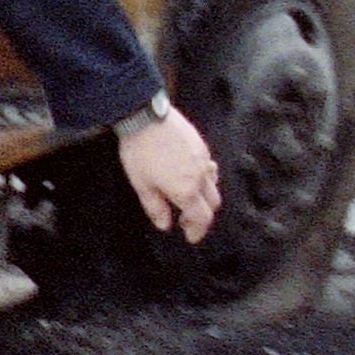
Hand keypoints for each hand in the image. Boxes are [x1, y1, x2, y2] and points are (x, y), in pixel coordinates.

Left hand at [117, 102, 222, 242]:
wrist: (145, 117)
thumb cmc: (139, 152)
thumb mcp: (142, 184)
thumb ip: (155, 207)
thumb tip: (165, 225)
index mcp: (186, 190)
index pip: (202, 218)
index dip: (198, 231)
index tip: (191, 237)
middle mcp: (200, 176)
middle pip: (213, 204)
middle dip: (203, 216)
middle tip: (186, 220)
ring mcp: (204, 159)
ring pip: (214, 185)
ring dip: (206, 197)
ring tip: (188, 198)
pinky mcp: (202, 145)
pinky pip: (210, 167)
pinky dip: (206, 178)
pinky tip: (191, 175)